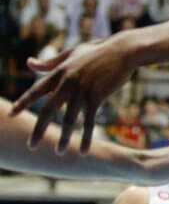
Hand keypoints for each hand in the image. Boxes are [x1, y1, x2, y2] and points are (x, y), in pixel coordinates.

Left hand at [11, 37, 136, 152]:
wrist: (124, 50)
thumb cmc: (99, 50)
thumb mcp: (72, 53)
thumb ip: (50, 62)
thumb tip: (28, 63)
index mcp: (59, 72)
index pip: (36, 90)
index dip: (23, 103)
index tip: (11, 114)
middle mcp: (67, 82)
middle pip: (48, 110)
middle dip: (39, 129)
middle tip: (31, 145)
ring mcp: (82, 90)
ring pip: (69, 119)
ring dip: (64, 138)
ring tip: (59, 152)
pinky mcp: (98, 96)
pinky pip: (89, 121)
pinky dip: (85, 137)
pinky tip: (83, 150)